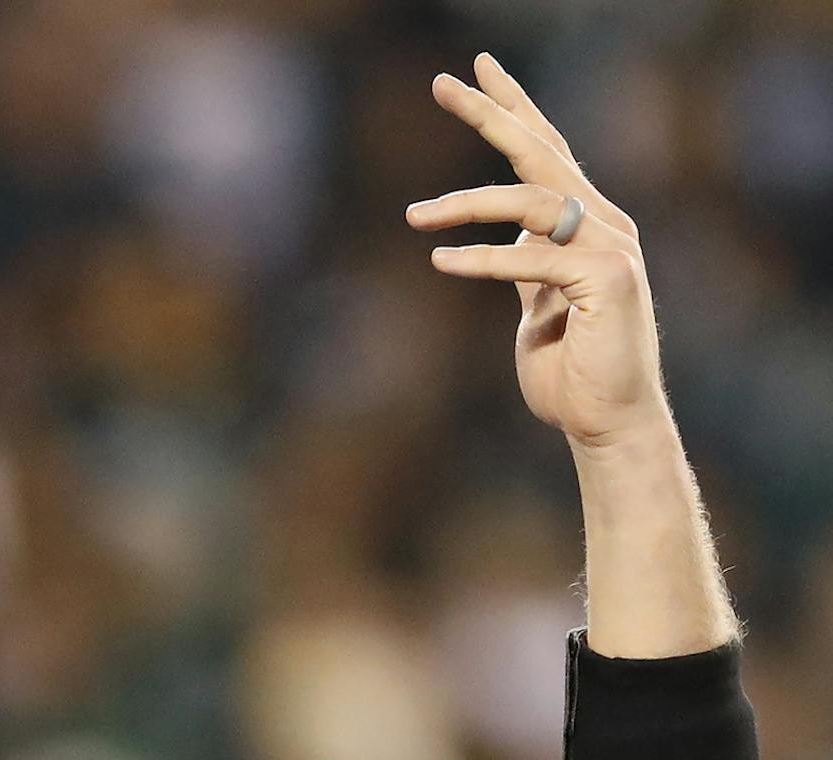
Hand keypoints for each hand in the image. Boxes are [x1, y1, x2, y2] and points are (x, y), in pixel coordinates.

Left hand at [410, 53, 670, 454]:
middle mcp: (603, 222)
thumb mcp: (535, 311)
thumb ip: (524, 271)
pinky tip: (441, 259)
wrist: (605, 422)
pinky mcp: (608, 278)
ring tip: (414, 214)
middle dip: (493, 112)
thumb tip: (501, 245)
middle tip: (444, 81)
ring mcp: (610, 246)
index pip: (543, 152)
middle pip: (541, 151)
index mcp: (584, 224)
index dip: (511, 109)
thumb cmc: (569, 373)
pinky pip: (532, 258)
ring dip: (466, 203)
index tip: (474, 73)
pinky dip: (483, 257)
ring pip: (531, 201)